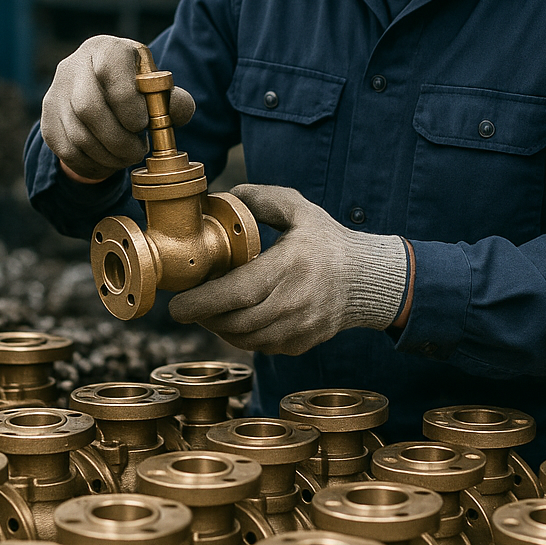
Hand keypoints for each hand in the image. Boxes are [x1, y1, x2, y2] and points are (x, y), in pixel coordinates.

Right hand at [40, 35, 194, 181]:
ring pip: (77, 134)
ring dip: (107, 156)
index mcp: (107, 49)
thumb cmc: (139, 89)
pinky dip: (91, 164)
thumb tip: (176, 111)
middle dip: (118, 139)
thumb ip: (175, 100)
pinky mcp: (48, 119)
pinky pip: (65, 150)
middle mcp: (74, 65)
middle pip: (89, 108)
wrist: (105, 91)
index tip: (143, 123)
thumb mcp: (160, 88)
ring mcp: (57, 92)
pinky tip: (108, 162)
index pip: (110, 70)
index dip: (129, 104)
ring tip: (127, 157)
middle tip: (137, 151)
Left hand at [168, 184, 407, 354]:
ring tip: (207, 311)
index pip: (239, 292)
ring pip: (245, 339)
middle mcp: (295, 301)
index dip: (203, 302)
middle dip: (204, 316)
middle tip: (186, 306)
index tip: (177, 304)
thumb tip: (225, 197)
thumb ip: (262, 198)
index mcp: (291, 265)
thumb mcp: (299, 209)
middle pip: (236, 321)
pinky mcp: (301, 344)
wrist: (367, 279)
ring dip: (219, 328)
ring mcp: (299, 328)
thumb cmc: (329, 241)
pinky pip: (260, 347)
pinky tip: (234, 320)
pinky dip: (241, 337)